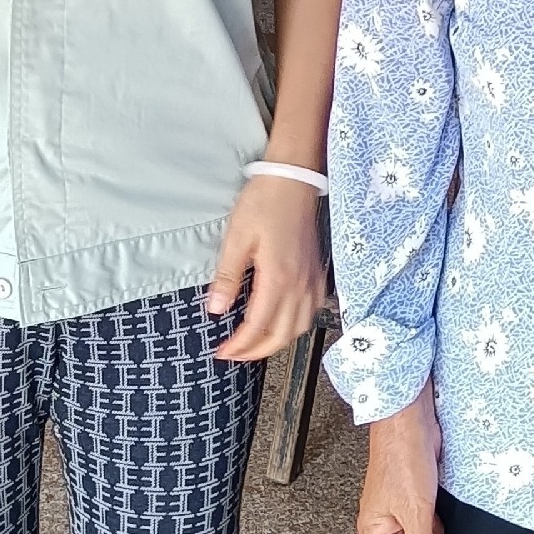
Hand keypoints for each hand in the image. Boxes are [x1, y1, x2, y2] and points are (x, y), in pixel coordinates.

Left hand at [206, 173, 323, 361]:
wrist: (292, 179)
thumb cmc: (263, 203)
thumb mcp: (237, 238)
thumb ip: (228, 277)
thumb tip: (216, 310)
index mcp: (278, 278)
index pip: (257, 326)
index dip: (239, 345)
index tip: (221, 352)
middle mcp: (299, 284)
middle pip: (282, 334)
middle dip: (257, 351)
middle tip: (235, 354)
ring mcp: (311, 278)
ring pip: (300, 325)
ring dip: (278, 341)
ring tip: (256, 343)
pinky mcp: (317, 271)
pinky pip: (313, 309)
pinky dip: (298, 324)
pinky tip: (285, 320)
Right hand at [360, 384, 444, 533]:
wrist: (411, 419)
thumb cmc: (402, 455)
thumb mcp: (417, 511)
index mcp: (372, 530)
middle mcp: (382, 523)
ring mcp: (397, 509)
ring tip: (437, 530)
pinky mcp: (412, 497)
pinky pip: (422, 524)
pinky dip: (433, 526)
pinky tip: (438, 517)